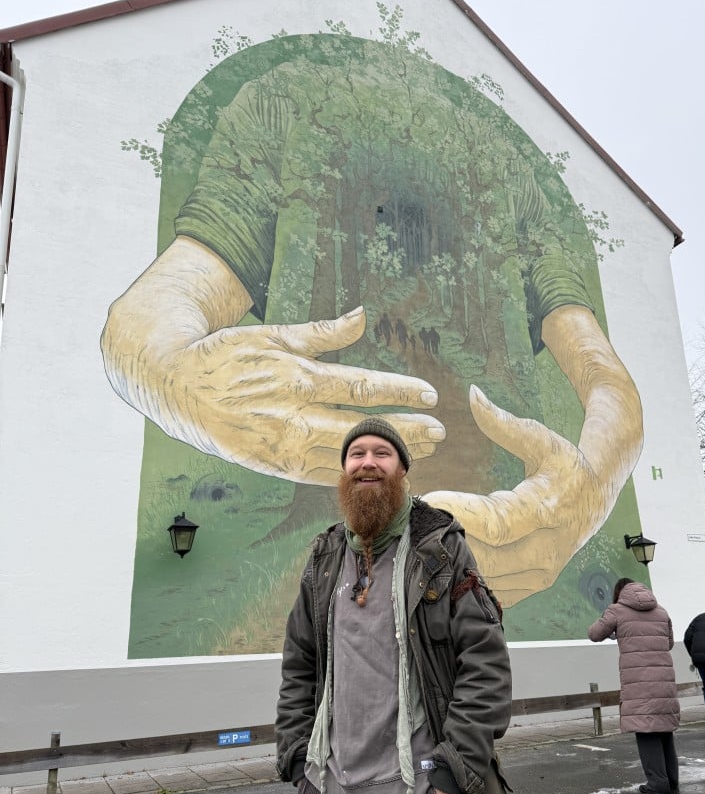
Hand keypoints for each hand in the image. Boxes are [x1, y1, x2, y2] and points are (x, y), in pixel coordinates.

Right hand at [102, 238, 444, 485]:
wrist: (175, 386)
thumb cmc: (227, 354)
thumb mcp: (273, 334)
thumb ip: (322, 332)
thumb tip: (364, 315)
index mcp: (295, 377)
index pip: (359, 387)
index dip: (398, 392)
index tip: (429, 396)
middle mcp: (291, 415)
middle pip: (360, 427)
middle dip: (405, 431)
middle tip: (440, 433)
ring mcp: (282, 446)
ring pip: (346, 458)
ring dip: (386, 459)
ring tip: (419, 456)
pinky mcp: (273, 467)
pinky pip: (322, 476)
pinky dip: (354, 477)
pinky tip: (380, 476)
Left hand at [423, 384, 615, 605]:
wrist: (596, 497)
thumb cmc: (564, 464)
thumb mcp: (541, 439)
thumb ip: (503, 423)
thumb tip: (473, 394)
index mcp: (547, 509)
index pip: (496, 522)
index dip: (460, 514)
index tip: (428, 499)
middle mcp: (548, 548)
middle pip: (486, 556)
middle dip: (448, 539)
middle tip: (414, 521)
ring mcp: (542, 573)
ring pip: (486, 576)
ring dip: (453, 558)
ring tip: (424, 536)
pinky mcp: (533, 586)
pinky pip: (493, 589)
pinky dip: (467, 573)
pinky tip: (447, 554)